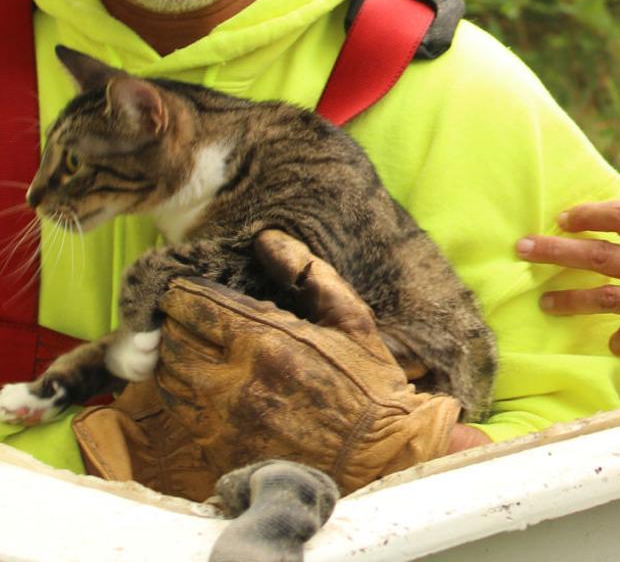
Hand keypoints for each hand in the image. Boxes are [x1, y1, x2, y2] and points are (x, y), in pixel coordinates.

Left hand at [151, 230, 460, 494]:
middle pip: (171, 340)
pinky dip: (182, 391)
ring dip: (173, 355)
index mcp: (266, 341)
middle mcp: (234, 381)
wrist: (376, 458)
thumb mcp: (351, 317)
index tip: (185, 283)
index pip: (194, 306)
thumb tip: (267, 238)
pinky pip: (179, 413)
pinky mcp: (218, 451)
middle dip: (175, 320)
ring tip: (194, 342)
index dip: (183, 291)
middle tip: (188, 310)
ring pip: (167, 376)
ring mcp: (221, 421)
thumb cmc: (368, 382)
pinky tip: (205, 380)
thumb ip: (308, 272)